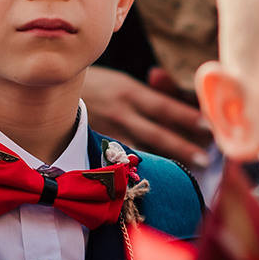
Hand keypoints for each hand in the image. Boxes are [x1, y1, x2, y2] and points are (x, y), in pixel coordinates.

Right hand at [82, 65, 211, 167]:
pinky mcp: (96, 146)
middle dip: (182, 146)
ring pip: (140, 151)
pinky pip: (120, 161)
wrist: (51, 91)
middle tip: (205, 159)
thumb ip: (149, 90)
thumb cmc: (94, 85)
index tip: (207, 125)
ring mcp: (107, 131)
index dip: (186, 116)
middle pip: (156, 133)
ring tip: (185, 172)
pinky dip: (137, 169)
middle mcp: (120, 112)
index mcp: (129, 91)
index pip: (163, 106)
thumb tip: (173, 89)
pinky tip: (153, 178)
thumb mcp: (121, 81)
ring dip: (165, 161)